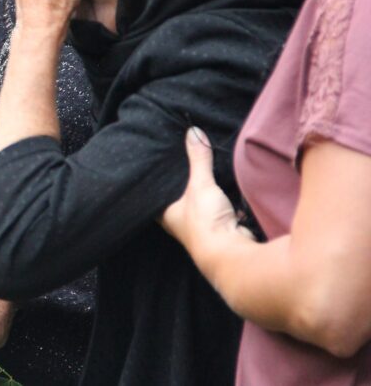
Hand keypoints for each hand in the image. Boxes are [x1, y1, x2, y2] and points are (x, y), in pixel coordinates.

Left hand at [160, 127, 254, 253]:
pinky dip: (222, 200)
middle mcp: (178, 222)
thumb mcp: (200, 184)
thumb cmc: (205, 221)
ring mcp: (199, 227)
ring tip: (203, 170)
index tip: (155, 165)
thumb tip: (193, 132)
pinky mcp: (220, 228)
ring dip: (203, 192)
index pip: (153, 194)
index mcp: (164, 214)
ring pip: (199, 203)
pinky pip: (218, 209)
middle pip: (176, 198)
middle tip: (181, 161)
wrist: (232, 252)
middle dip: (181, 184)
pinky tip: (225, 187)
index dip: (154, 182)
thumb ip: (198, 158)